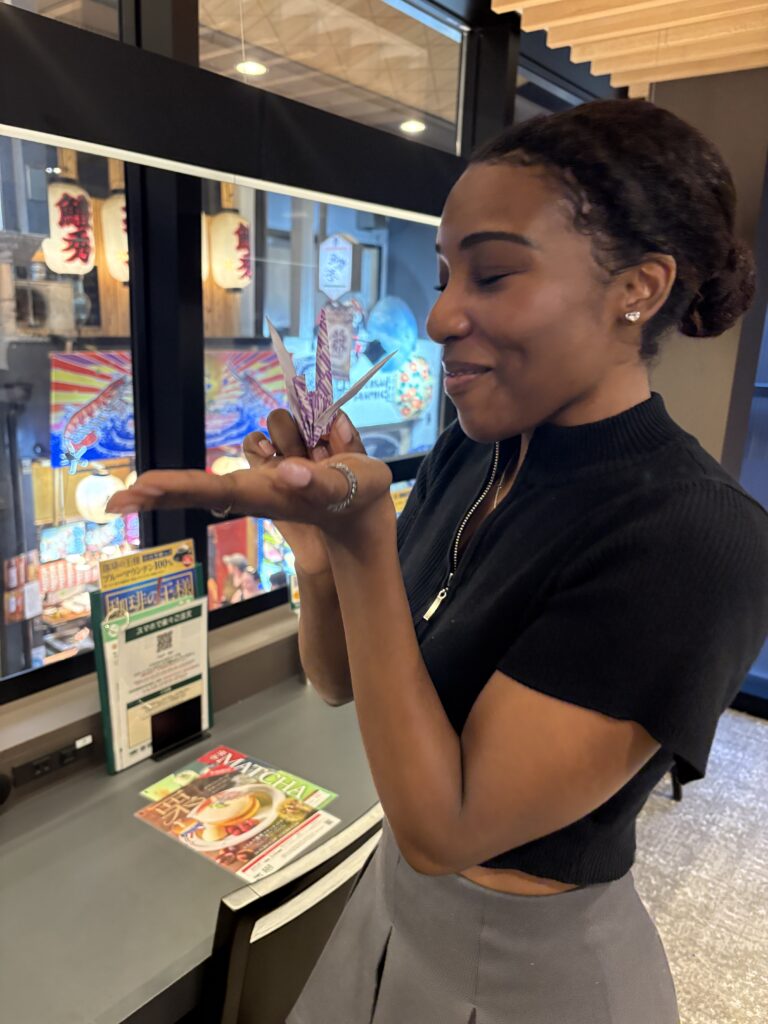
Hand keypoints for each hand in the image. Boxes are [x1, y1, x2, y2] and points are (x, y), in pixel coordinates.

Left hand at [106, 411, 394, 547]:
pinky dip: (311, 424)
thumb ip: (317, 481)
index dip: (173, 488)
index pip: (209, 489)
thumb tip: (285, 471)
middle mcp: (257, 481)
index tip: (135, 493)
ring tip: (330, 454)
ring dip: (301, 432)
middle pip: (202, 480)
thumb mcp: (345, 490)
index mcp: (264, 495)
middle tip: (123, 497)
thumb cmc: (354, 501)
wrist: (366, 505)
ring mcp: (268, 465)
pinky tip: (329, 444)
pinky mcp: (282, 450)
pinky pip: (288, 419)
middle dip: (169, 486)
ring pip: (270, 424)